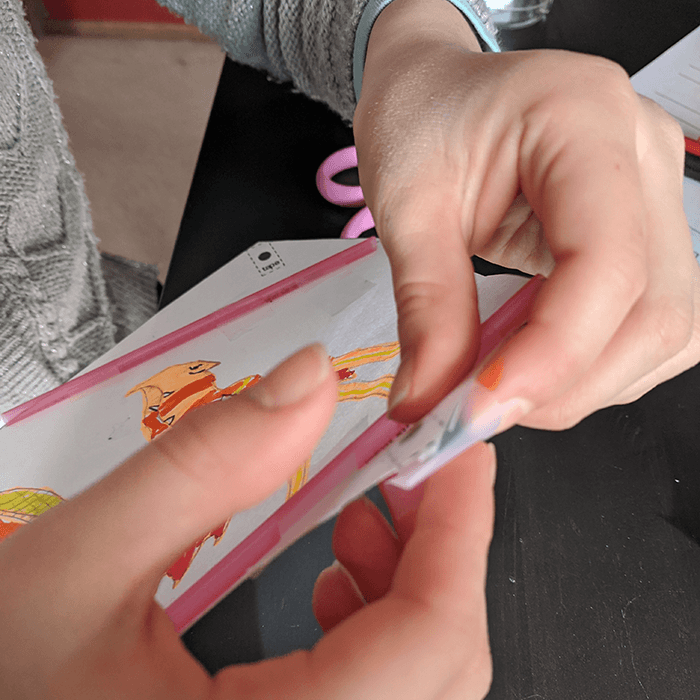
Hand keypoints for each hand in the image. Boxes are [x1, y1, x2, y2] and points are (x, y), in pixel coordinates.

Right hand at [0, 344, 495, 699]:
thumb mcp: (78, 563)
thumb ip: (206, 464)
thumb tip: (310, 378)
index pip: (428, 647)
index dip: (461, 533)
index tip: (461, 454)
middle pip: (440, 669)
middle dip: (438, 551)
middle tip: (407, 470)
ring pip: (419, 688)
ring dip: (410, 586)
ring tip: (355, 518)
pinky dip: (377, 629)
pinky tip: (332, 583)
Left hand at [354, 0, 699, 429]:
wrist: (438, 94)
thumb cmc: (420, 121)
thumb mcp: (405, 206)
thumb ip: (425, 307)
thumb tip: (428, 402)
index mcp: (583, 121)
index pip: (606, 262)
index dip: (552, 352)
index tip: (480, 405)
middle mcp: (642, 158)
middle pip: (654, 310)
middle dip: (567, 383)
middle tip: (481, 410)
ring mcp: (654, 198)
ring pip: (665, 330)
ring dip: (584, 384)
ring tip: (500, 386)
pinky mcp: (642, 235)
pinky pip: (649, 325)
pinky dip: (594, 367)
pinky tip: (534, 363)